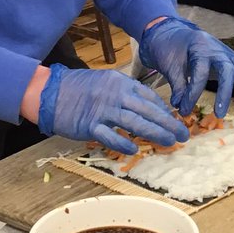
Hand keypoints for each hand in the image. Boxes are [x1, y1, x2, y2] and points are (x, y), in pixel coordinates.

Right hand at [36, 64, 188, 155]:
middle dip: (168, 124)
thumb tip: (146, 109)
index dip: (165, 111)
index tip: (176, 121)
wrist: (49, 92)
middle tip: (184, 135)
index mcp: (120, 83)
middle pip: (147, 111)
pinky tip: (136, 149)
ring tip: (170, 142)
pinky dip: (123, 143)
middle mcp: (115, 95)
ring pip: (134, 123)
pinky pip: (110, 136)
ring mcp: (102, 110)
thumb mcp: (105, 82)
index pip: (149, 97)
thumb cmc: (79, 88)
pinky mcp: (89, 125)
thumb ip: (125, 93)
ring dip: (155, 133)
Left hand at [138, 16, 233, 116]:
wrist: (173, 32)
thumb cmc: (170, 49)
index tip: (184, 110)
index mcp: (198, 47)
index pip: (199, 72)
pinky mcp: (231, 57)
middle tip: (220, 114)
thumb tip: (180, 106)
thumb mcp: (169, 65)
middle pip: (227, 69)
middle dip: (225, 92)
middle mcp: (216, 48)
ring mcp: (226, 52)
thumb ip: (177, 85)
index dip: (192, 93)